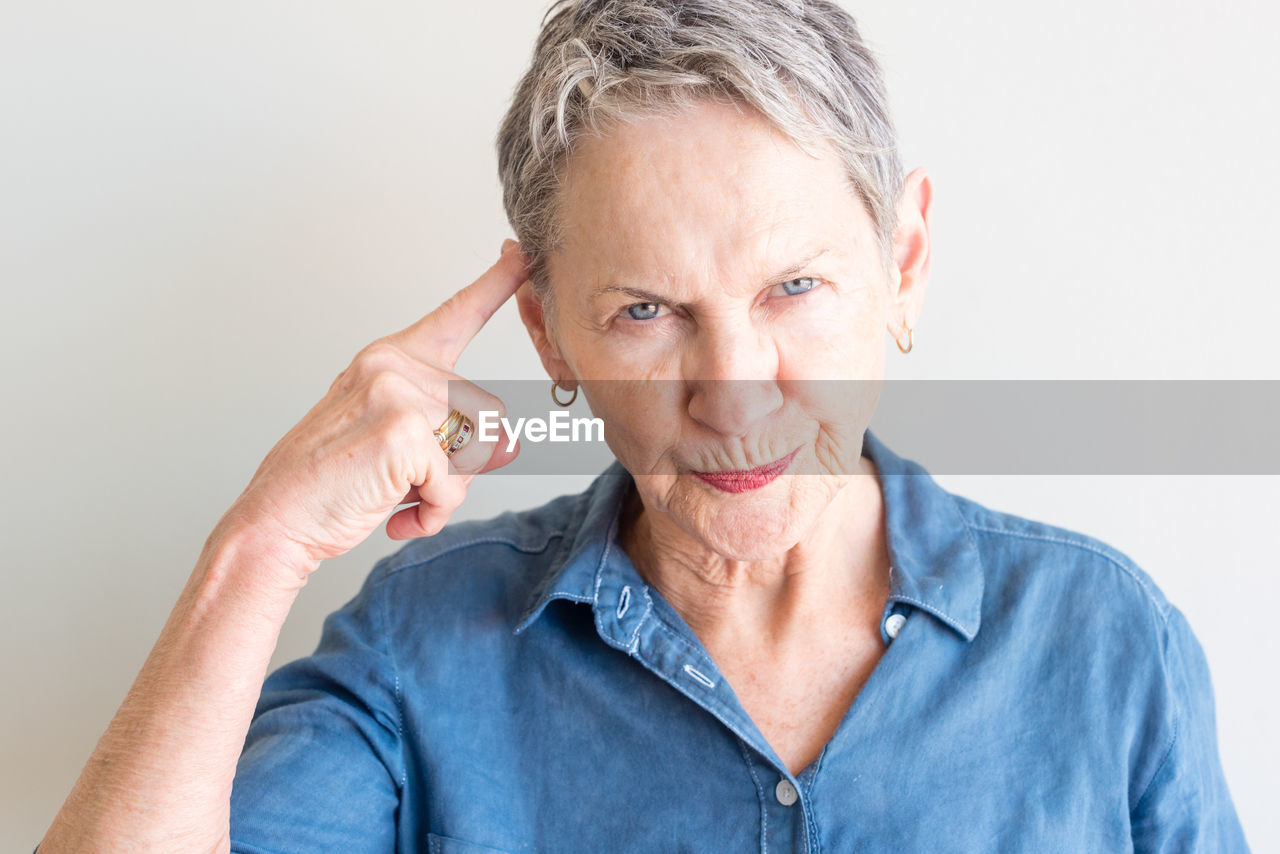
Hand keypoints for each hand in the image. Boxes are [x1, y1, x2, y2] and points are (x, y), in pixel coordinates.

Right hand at [215, 240, 528, 570]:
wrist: (276, 519)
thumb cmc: (330, 483)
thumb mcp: (390, 436)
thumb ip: (442, 426)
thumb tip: (506, 443)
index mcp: (390, 358)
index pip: (456, 315)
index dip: (497, 283)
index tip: (520, 251)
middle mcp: (394, 365)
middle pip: (486, 415)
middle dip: (459, 463)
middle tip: (404, 481)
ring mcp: (399, 394)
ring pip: (477, 451)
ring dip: (446, 490)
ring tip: (395, 493)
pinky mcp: (403, 432)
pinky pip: (453, 485)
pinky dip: (430, 511)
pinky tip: (391, 512)